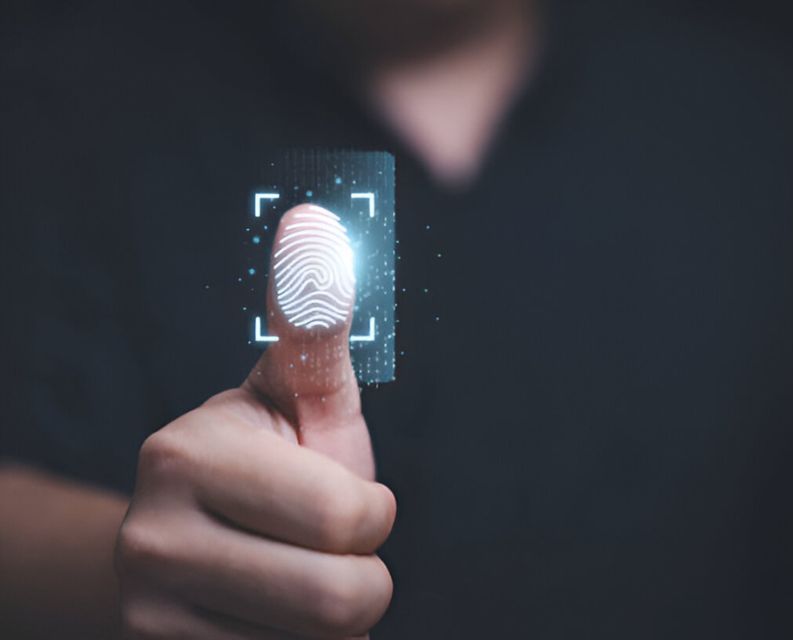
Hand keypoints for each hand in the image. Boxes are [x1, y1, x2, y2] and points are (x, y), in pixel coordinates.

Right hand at [115, 204, 395, 638]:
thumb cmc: (270, 459)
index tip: (342, 499)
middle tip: (327, 550)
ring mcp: (147, 616)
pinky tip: (272, 619)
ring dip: (333, 621)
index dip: (373, 513)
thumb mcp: (300, 398)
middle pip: (345, 600)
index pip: (353, 520)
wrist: (192, 536)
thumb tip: (315, 221)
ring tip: (295, 581)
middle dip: (361, 575)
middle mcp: (150, 539)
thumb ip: (315, 327)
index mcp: (187, 456)